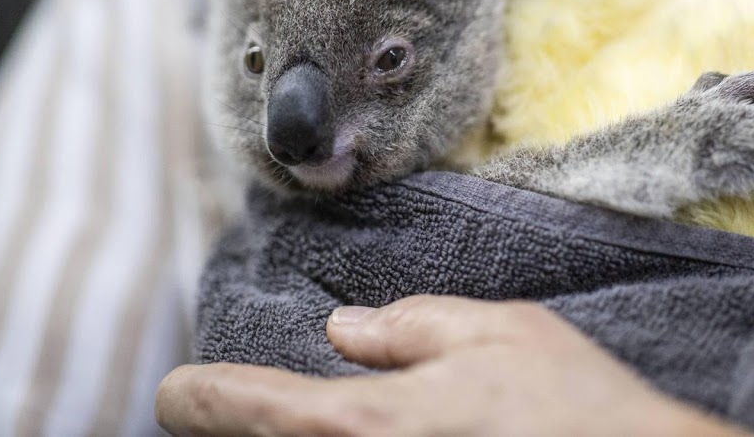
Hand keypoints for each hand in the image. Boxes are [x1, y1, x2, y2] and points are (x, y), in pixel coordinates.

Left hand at [156, 295, 749, 435]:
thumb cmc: (574, 409)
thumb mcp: (501, 332)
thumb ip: (412, 326)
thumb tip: (345, 330)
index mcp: (365, 424)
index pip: (242, 408)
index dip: (198, 396)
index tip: (180, 390)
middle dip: (241, 428)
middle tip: (235, 409)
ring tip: (290, 420)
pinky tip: (384, 431)